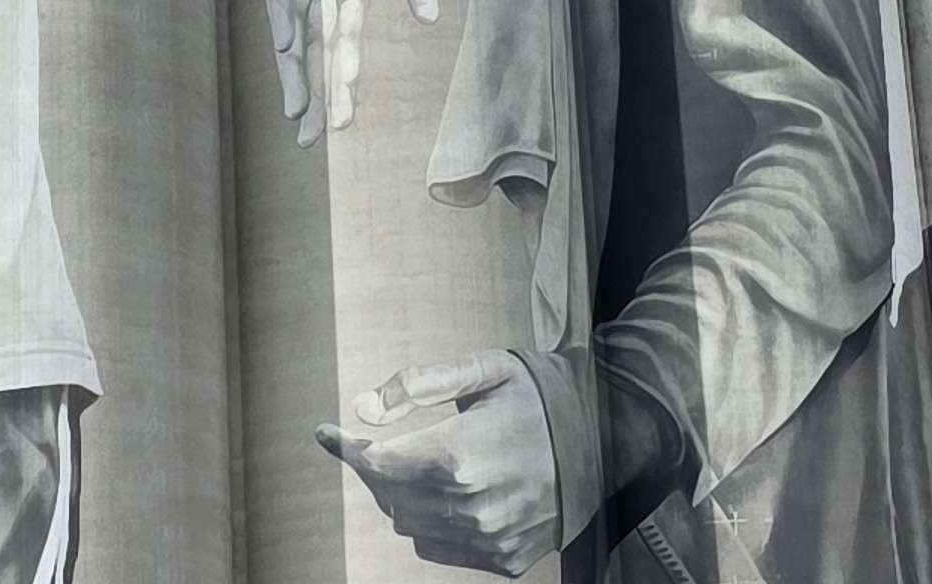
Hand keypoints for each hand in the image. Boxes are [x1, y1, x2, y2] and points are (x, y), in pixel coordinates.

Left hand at [264, 0, 438, 144]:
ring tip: (302, 106)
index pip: (336, 35)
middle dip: (312, 88)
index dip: (335, 79)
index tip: (337, 125)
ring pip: (297, 16)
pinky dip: (285, 4)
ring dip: (298, 61)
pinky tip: (286, 41)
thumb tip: (431, 20)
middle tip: (310, 140)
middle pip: (312, 38)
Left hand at [318, 354, 563, 575]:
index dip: (345, 446)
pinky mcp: (503, 559)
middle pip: (388, 495)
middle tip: (378, 443)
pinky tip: (449, 492)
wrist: (607, 443)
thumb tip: (364, 408)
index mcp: (459, 455)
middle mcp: (471, 505)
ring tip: (419, 464)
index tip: (325, 433)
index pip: (375, 461)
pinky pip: (439, 547)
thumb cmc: (540, 399)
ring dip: (401, 495)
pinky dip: (431, 522)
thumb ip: (419, 384)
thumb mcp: (483, 372)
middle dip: (375, 467)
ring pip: (409, 524)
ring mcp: (488, 538)